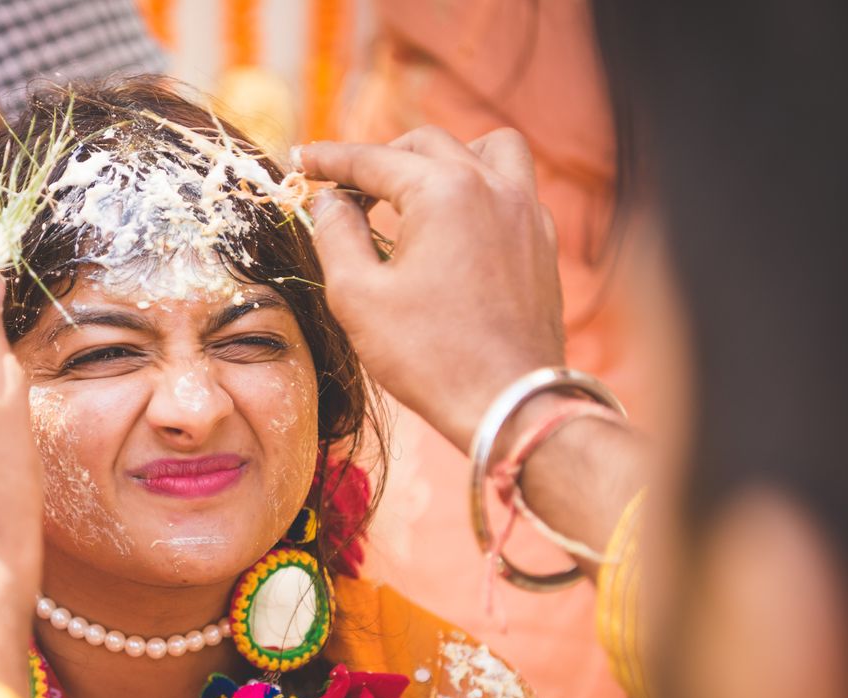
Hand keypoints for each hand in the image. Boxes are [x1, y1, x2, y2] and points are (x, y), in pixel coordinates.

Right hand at [299, 127, 565, 451]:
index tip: (304, 160)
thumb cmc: (429, 355)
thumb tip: (331, 201)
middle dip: (382, 159)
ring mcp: (527, 212)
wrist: (509, 402)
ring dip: (445, 158)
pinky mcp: (544, 243)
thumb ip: (336, 235)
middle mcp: (492, 187)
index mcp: (443, 191)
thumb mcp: (358, 297)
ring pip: (488, 149)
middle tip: (348, 190)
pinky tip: (458, 226)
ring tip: (416, 191)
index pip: (373, 159)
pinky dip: (480, 190)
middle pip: (426, 144)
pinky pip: (514, 189)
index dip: (331, 159)